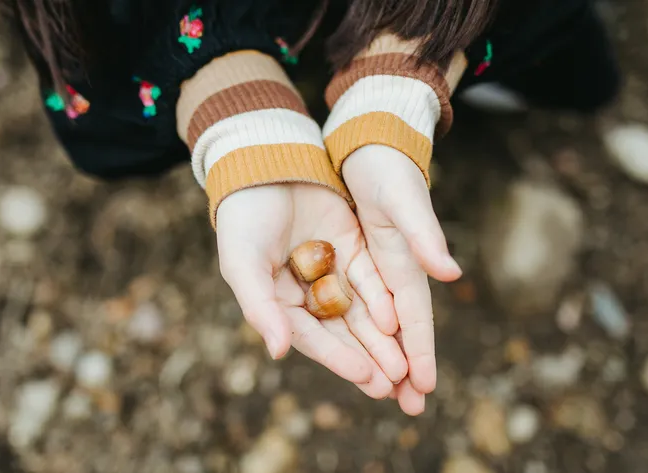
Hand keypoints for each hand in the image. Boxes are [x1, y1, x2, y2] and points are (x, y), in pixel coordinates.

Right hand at [216, 183, 407, 398]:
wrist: (263, 166)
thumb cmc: (243, 220)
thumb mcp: (244, 264)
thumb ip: (260, 308)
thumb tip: (279, 352)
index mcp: (278, 304)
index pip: (313, 338)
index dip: (339, 359)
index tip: (366, 378)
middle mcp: (307, 295)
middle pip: (342, 333)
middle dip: (368, 359)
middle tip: (394, 386)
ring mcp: (331, 272)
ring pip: (361, 313)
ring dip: (381, 340)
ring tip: (404, 368)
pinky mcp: (352, 248)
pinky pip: (371, 281)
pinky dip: (384, 302)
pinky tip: (399, 322)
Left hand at [342, 145, 462, 414]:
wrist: (369, 142)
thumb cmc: (389, 168)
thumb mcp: (405, 200)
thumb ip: (425, 235)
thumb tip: (451, 271)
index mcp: (407, 263)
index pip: (416, 318)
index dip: (422, 353)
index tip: (426, 389)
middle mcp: (392, 271)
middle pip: (399, 329)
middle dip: (404, 368)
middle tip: (409, 408)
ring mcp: (373, 266)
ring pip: (376, 321)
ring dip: (380, 355)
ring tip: (383, 391)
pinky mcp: (354, 258)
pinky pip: (354, 301)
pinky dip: (358, 328)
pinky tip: (353, 348)